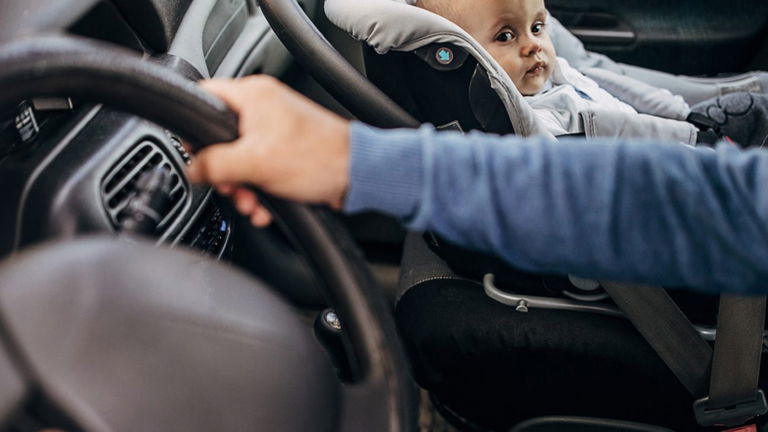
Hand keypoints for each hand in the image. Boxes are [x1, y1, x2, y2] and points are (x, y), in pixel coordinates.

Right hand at [186, 75, 350, 225]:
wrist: (356, 175)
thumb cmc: (318, 158)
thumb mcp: (254, 163)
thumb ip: (215, 164)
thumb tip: (193, 169)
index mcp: (253, 96)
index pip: (204, 96)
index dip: (192, 127)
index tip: (192, 152)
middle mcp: (263, 108)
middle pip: (220, 137)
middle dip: (223, 171)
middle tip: (229, 187)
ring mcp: (275, 130)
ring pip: (240, 159)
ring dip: (241, 187)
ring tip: (252, 203)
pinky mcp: (286, 151)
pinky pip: (259, 170)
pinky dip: (259, 190)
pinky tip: (265, 207)